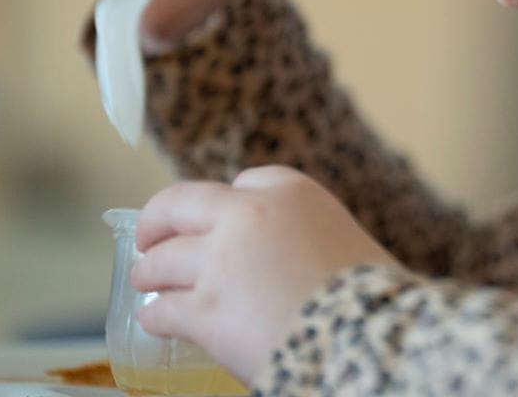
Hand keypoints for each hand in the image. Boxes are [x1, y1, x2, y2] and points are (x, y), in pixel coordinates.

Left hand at [130, 165, 401, 382]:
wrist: (366, 336)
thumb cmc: (372, 295)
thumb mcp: (345, 239)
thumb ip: (308, 234)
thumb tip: (286, 258)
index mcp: (291, 192)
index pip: (246, 181)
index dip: (227, 202)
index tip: (218, 216)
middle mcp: (247, 215)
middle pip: (179, 205)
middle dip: (157, 221)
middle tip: (148, 238)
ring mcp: (220, 261)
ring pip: (161, 261)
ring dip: (150, 272)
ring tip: (146, 281)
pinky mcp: (204, 309)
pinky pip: (162, 309)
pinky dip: (156, 315)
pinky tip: (157, 321)